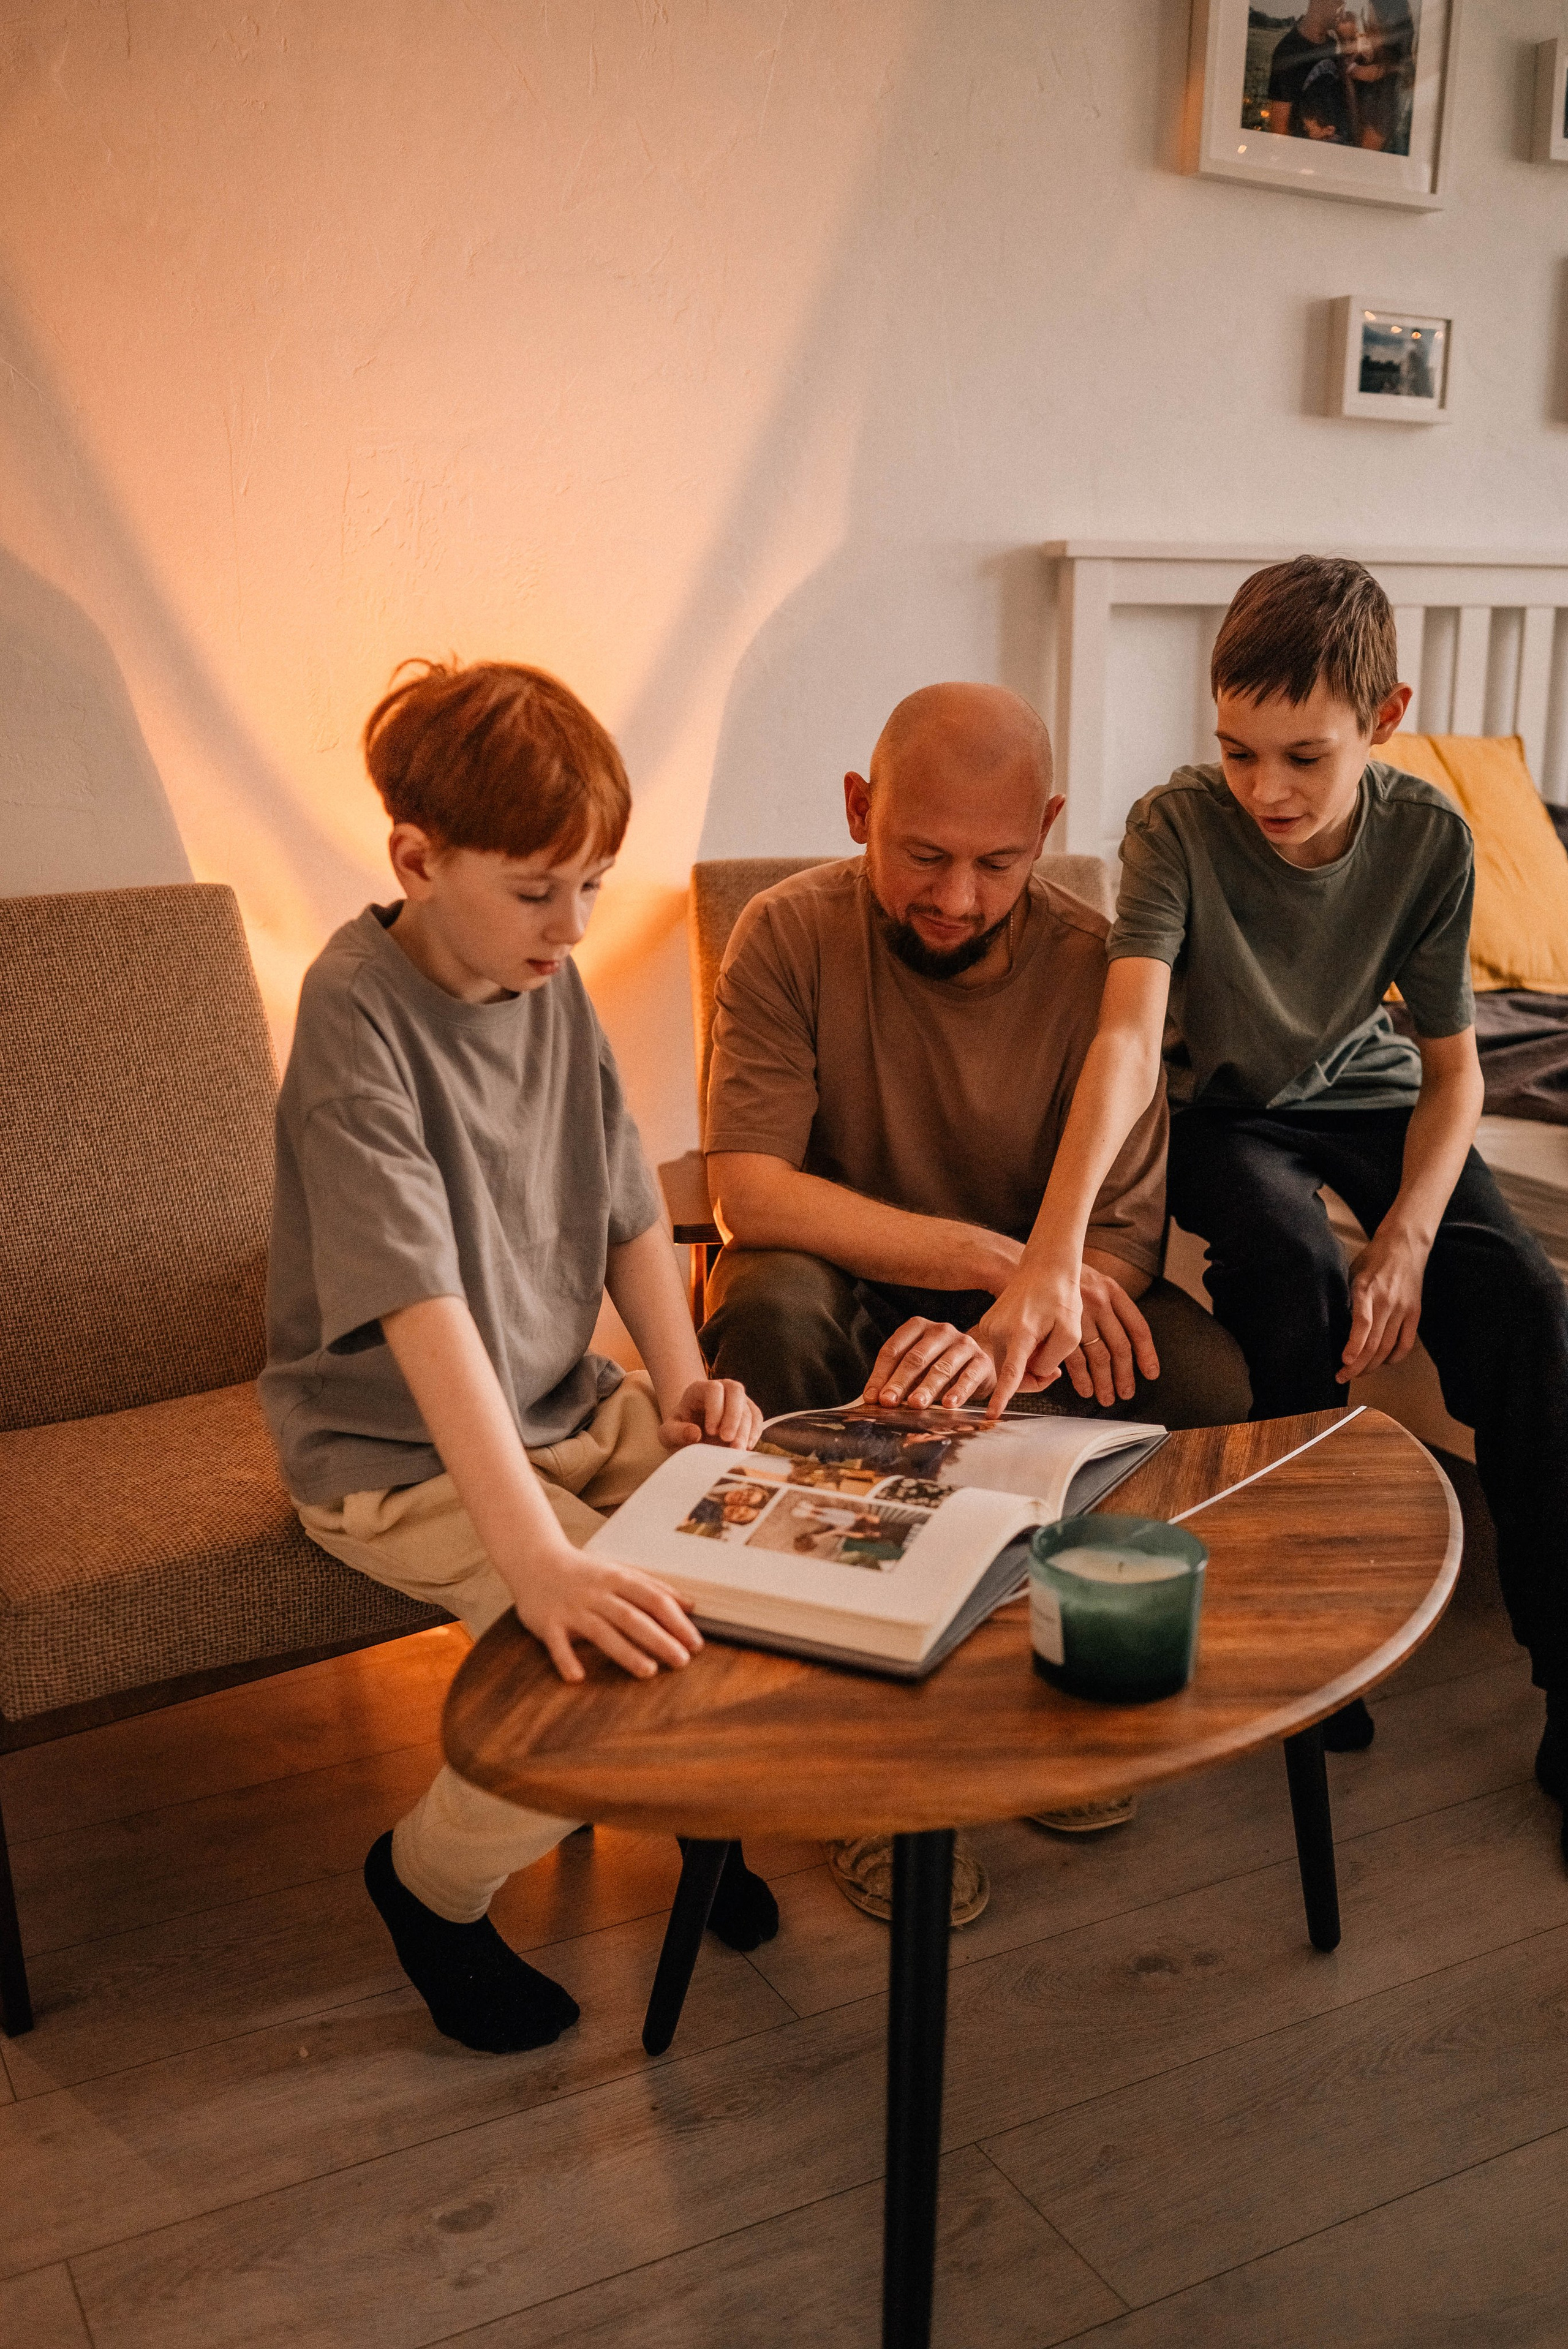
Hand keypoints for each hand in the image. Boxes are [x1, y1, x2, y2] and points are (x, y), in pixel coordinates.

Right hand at [515, 1539, 702, 1683]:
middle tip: (682, 1661)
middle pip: (632, 1617)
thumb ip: (653, 1587)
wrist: (535, 1559)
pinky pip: (557, 1643)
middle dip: (659, 1639)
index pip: (653, 1599)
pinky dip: (566, 1659)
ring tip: (648, 1671)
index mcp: (617, 1579)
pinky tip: (577, 1677)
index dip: (676, 1621)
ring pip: (601, 1631)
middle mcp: (597, 1593)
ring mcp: (572, 1608)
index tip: (695, 1643)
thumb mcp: (620, 1572)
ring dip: (625, 1651)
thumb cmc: (584, 1571)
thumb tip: (690, 1605)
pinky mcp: (547, 1622)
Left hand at [659, 1377, 762, 1451]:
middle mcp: (721, 1389)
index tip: (711, 1432)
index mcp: (699, 1390)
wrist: (691, 1435)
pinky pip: (757, 1418)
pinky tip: (746, 1446)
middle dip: (734, 1416)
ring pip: (748, 1407)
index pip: (713, 1389)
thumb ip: (676, 1433)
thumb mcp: (668, 1434)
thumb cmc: (679, 1432)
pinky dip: (754, 1432)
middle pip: (735, 1391)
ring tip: (736, 1450)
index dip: (715, 1409)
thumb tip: (694, 1433)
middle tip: (728, 1440)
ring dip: (745, 1429)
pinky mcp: (748, 1412)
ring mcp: (736, 1400)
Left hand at [861, 1318, 996, 1410]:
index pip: (893, 1349)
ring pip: (942, 1367)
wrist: (977, 1365)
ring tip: (915, 1405)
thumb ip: (895, 1379)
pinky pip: (969, 1377)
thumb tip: (873, 1399)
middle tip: (888, 1402)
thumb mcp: (915, 1369)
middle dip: (900, 1381)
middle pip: (916, 1357)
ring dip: (927, 1388)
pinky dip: (958, 1392)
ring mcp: (964, 1344)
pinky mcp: (982, 1361)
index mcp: (918, 1327)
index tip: (872, 1398)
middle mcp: (941, 1331)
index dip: (880, 1375)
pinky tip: (948, 1405)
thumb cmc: (937, 1366)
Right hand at [970, 1261, 1084, 1416]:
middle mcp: (998, 1330)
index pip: (1010, 1373)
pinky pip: (1005, 1351)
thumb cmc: (1061, 1298)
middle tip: (1056, 1369)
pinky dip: (1020, 1352)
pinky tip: (1035, 1336)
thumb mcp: (1069, 1333)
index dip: (1002, 1397)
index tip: (992, 1416)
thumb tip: (1034, 1373)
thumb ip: (1052, 1360)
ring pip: (1008, 1363)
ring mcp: (990, 1326)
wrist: (1045, 1268)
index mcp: (1021, 1332)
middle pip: (1012, 1374)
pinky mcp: (989, 1324)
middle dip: (1033, 1377)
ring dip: (1027, 1364)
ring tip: (1046, 1344)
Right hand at [1054, 1266, 1160, 1406]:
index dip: (1147, 1354)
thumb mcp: (1096, 1283)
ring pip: (1099, 1356)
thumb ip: (1111, 1309)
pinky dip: (1081, 1377)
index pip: (1138, 1328)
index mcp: (1111, 1290)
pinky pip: (1074, 1358)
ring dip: (1104, 1381)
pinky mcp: (1057, 1325)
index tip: (1151, 1373)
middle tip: (1125, 1393)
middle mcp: (1098, 1301)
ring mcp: (1078, 1314)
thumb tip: (1125, 1348)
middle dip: (1124, 1375)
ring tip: (1107, 1397)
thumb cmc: (1066, 1280)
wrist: (1034, 1266)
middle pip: (1120, 1347)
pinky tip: (1085, 1389)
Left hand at [1339, 1223, 1427, 1382]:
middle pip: (1373, 1343)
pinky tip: (1383, 1363)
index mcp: (1366, 1290)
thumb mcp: (1352, 1273)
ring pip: (1388, 1347)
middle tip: (1343, 1377)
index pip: (1362, 1324)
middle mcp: (1386, 1302)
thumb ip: (1347, 1298)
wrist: (1404, 1245)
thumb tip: (1333, 1323)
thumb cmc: (1372, 1259)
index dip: (1354, 1346)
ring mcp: (1403, 1309)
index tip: (1345, 1362)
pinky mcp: (1415, 1313)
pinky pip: (1406, 1343)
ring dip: (1372, 1365)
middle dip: (1357, 1366)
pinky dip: (1394, 1357)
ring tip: (1358, 1373)